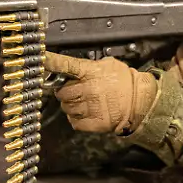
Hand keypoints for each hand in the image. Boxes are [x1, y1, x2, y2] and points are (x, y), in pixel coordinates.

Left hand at [43, 52, 158, 134]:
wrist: (141, 102)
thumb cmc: (125, 81)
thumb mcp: (108, 65)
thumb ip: (89, 66)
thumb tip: (73, 68)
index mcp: (90, 72)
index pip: (65, 65)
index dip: (51, 62)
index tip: (41, 60)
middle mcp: (88, 89)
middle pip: (61, 92)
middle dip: (64, 92)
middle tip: (73, 91)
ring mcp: (90, 107)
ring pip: (66, 108)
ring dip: (71, 106)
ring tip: (84, 103)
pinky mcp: (94, 122)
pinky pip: (74, 122)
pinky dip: (77, 119)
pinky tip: (86, 113)